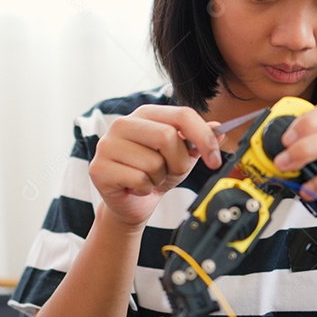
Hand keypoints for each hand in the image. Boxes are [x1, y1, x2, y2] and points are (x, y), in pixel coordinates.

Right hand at [88, 105, 223, 228]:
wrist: (130, 203)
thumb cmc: (153, 174)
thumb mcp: (180, 156)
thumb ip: (197, 140)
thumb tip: (218, 129)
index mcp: (145, 114)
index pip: (182, 114)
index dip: (203, 138)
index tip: (215, 160)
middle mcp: (122, 123)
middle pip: (167, 136)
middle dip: (178, 162)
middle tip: (170, 171)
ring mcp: (107, 144)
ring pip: (153, 162)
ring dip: (159, 178)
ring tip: (148, 178)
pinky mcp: (99, 168)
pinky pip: (138, 180)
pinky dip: (145, 189)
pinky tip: (135, 187)